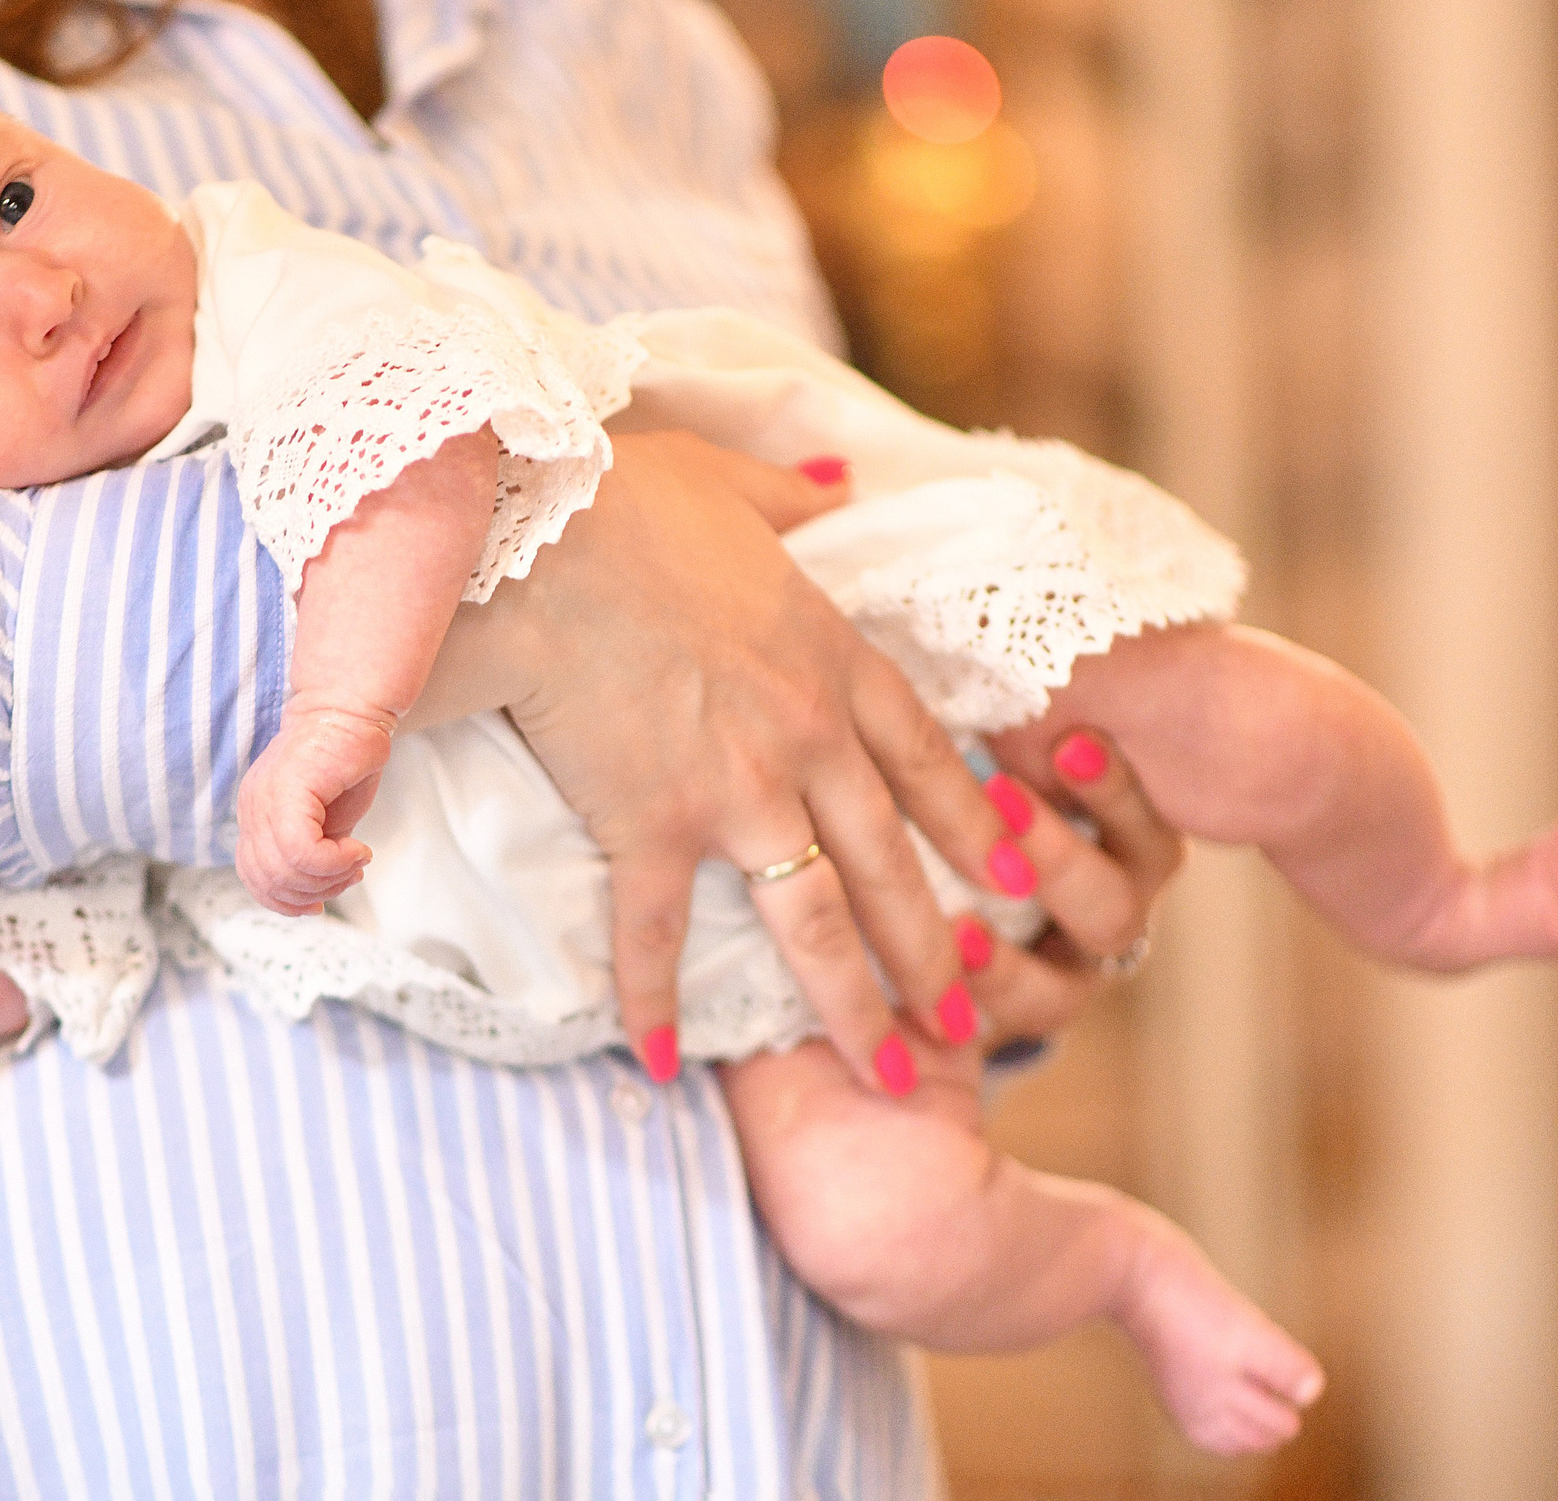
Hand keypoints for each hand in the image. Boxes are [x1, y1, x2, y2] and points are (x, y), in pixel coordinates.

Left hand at [235, 693, 395, 914]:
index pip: (255, 879)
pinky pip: (302, 851)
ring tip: (355, 862)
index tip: (321, 900)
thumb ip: (312, 852)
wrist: (351, 709)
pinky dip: (334, 862)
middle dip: (315, 893)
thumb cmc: (343, 759)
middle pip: (268, 881)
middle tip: (348, 876)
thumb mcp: (325, 820)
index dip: (288, 901)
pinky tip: (357, 851)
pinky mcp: (288, 790)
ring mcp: (265, 799)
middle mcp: (252, 809)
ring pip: (285, 870)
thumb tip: (317, 889)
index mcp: (254, 816)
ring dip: (329, 879)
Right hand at [428, 431, 1179, 1090]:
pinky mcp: (649, 822)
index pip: (930, 762)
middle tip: (971, 1027)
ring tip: (888, 1077)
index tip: (1017, 887)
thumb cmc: (626, 501)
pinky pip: (657, 932)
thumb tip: (839, 480)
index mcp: (834, 661)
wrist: (540, 540)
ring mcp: (735, 792)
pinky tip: (659, 1062)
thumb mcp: (731, 481)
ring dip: (853, 1005)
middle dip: (935, 954)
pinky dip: (656, 1000)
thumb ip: (795, 497)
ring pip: (814, 918)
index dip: (978, 830)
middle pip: (891, 865)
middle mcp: (807, 740)